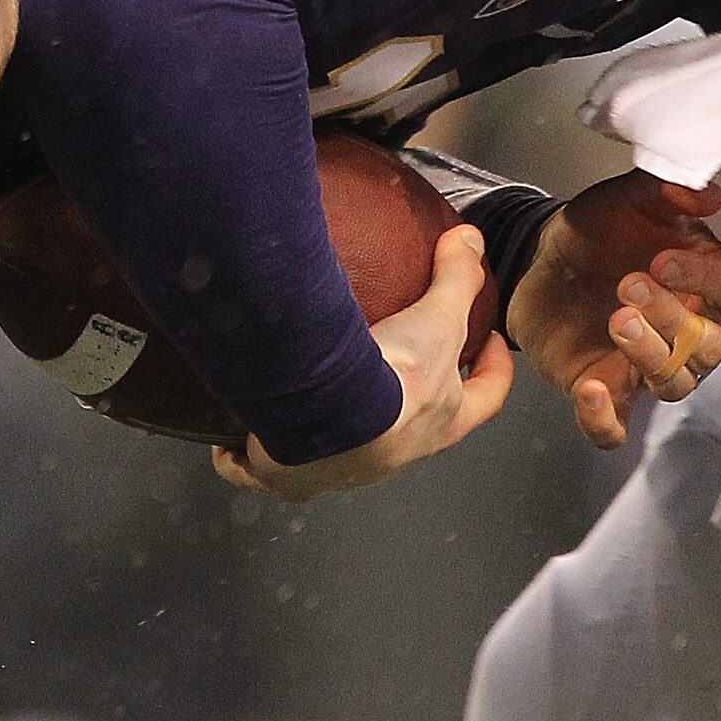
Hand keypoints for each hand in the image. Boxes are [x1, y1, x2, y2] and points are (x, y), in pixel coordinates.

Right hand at [217, 225, 509, 501]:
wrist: (332, 420)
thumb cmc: (393, 377)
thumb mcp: (436, 318)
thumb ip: (457, 279)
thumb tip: (471, 241)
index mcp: (439, 424)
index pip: (486, 398)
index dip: (494, 370)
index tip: (491, 344)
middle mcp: (394, 456)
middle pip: (414, 435)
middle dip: (413, 408)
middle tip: (400, 367)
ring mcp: (342, 473)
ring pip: (340, 456)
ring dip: (333, 436)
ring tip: (308, 404)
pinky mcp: (290, 480)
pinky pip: (262, 473)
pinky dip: (244, 462)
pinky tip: (227, 444)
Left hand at [507, 173, 720, 447]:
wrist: (539, 259)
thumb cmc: (600, 232)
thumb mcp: (627, 200)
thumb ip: (666, 190)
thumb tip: (708, 194)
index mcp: (705, 283)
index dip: (708, 278)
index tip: (665, 258)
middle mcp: (687, 333)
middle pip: (708, 345)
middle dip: (674, 318)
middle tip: (630, 285)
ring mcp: (647, 368)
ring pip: (674, 383)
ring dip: (650, 356)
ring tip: (618, 320)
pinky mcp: (606, 393)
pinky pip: (615, 428)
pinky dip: (605, 420)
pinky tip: (590, 392)